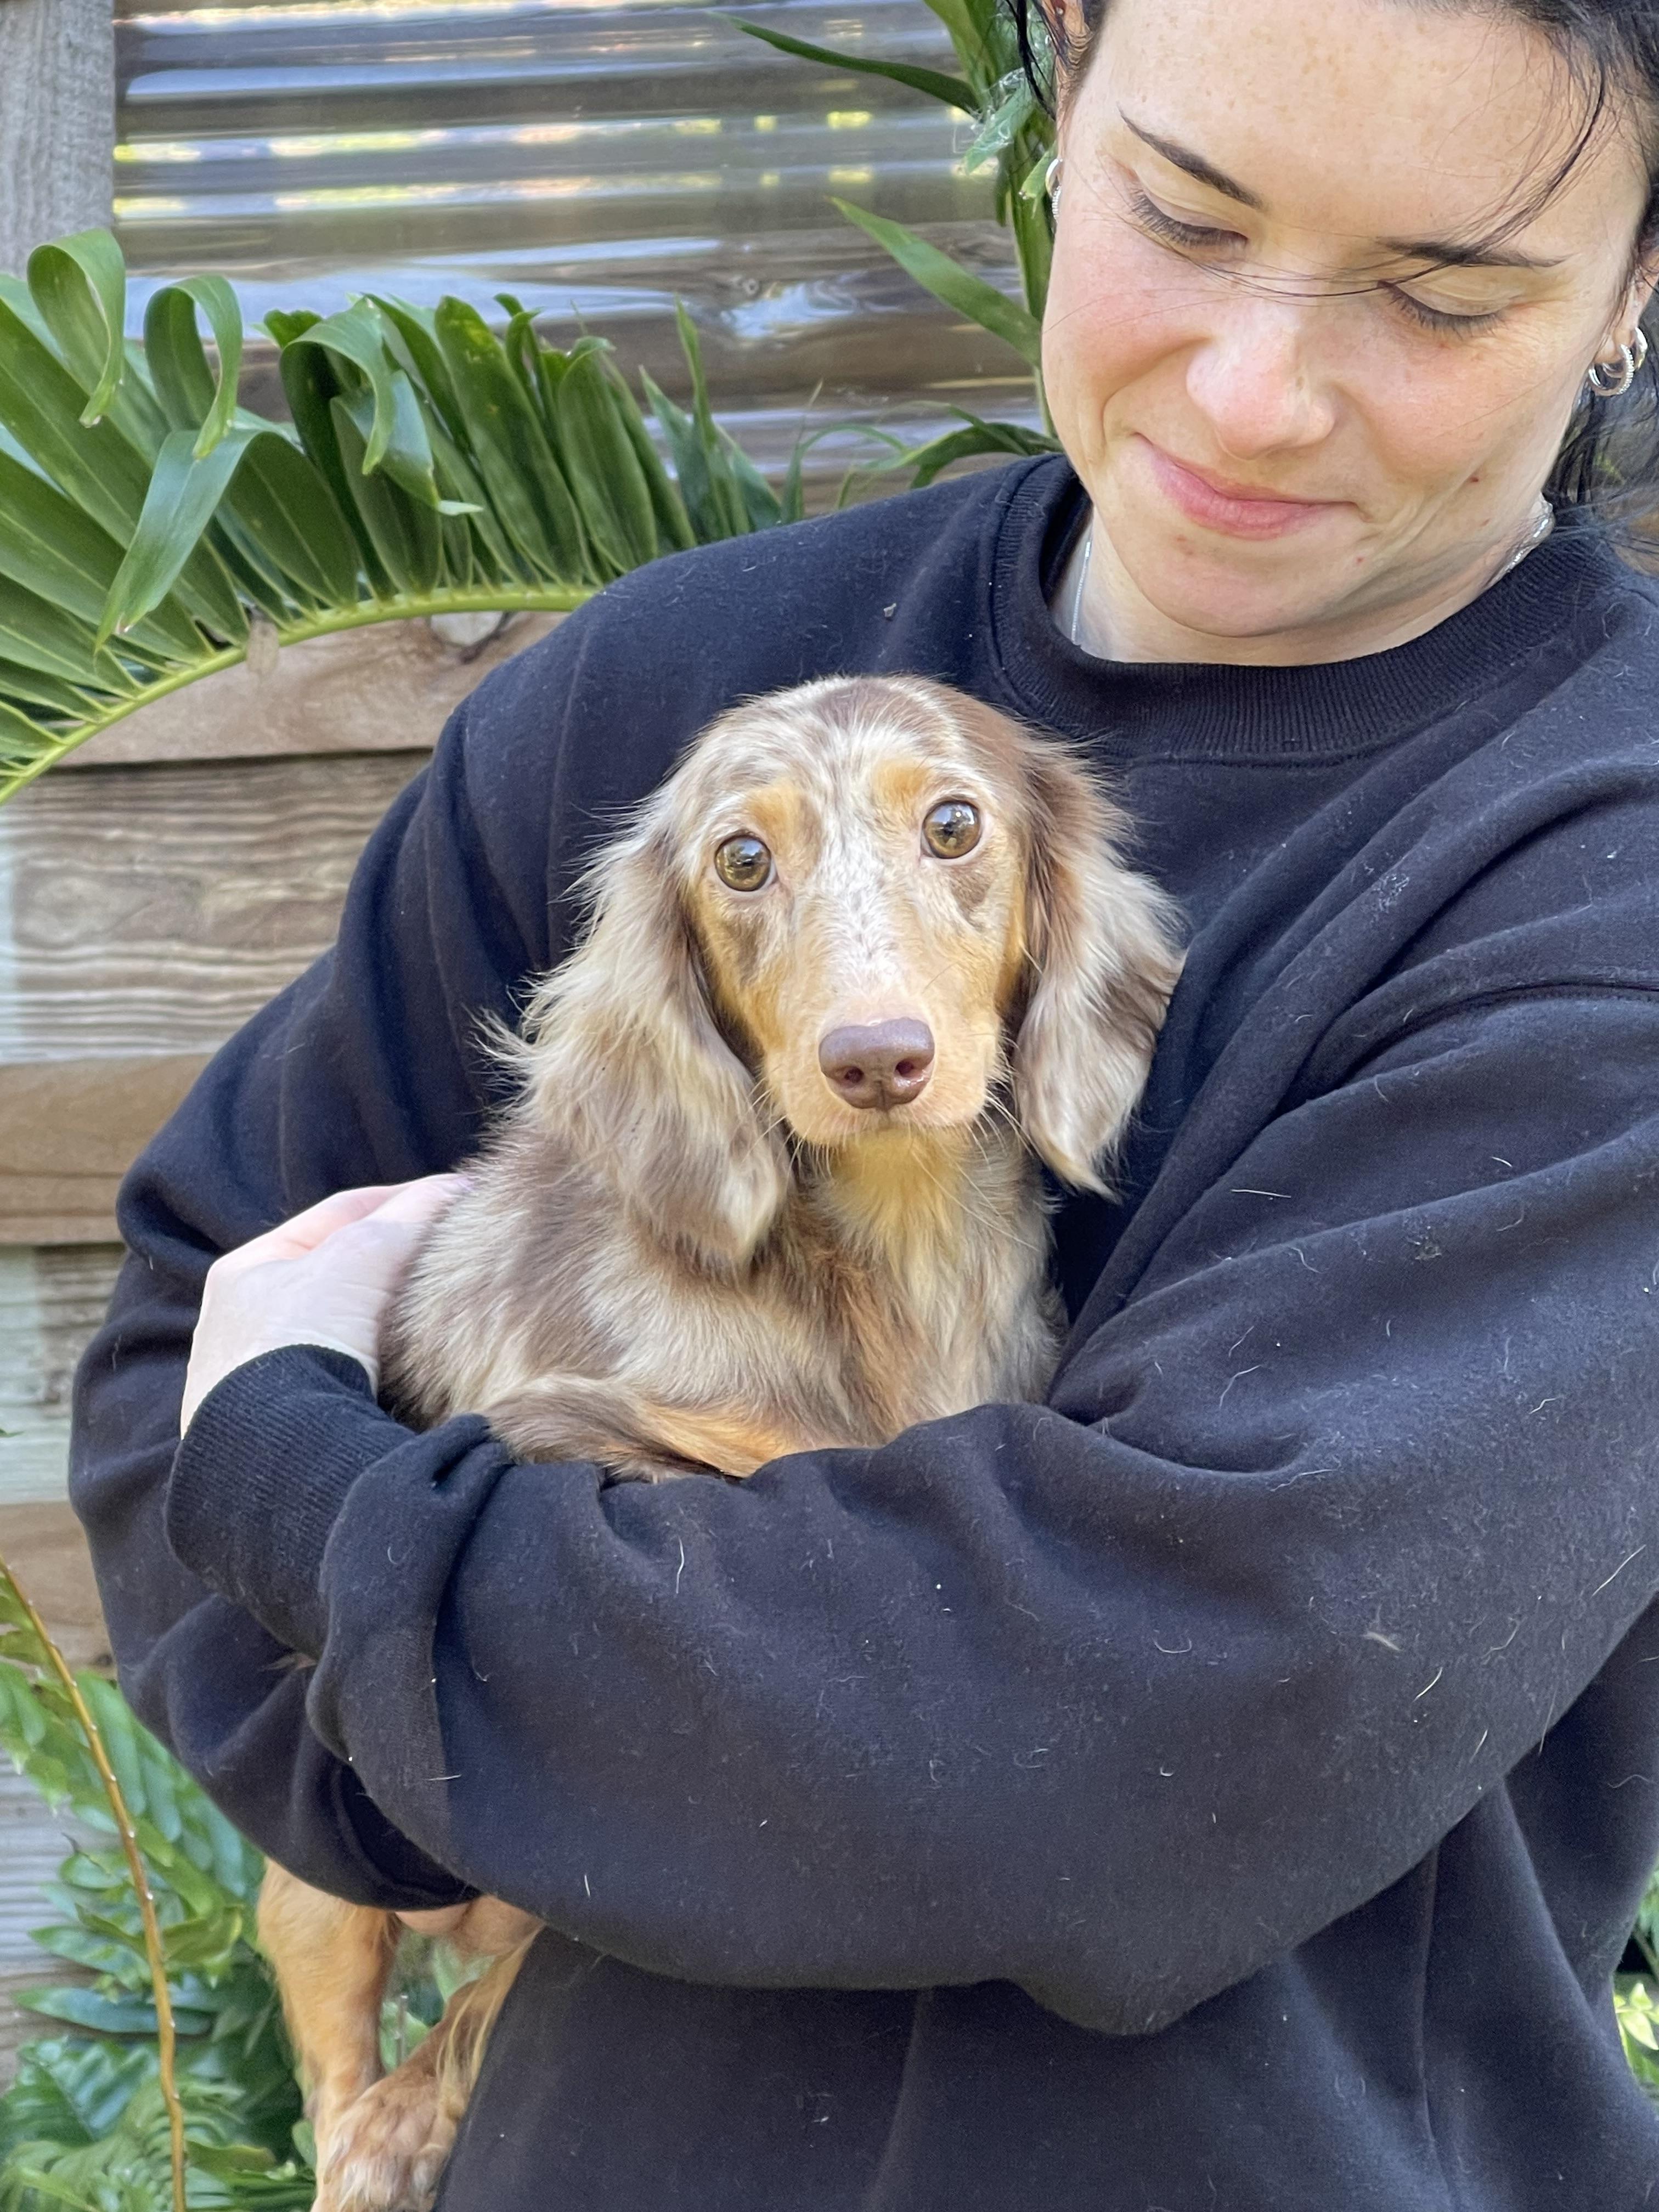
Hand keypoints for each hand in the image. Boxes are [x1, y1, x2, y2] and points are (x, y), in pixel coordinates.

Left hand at [180, 1176, 469, 1434]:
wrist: (282, 1454)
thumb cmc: (302, 1340)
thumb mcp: (361, 1256)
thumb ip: (411, 1216)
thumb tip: (459, 1188)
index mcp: (247, 1271)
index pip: (341, 1214)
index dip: (405, 1200)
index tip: (458, 1197)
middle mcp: (250, 1325)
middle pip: (349, 1271)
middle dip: (404, 1260)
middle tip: (461, 1249)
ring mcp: (270, 1383)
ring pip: (357, 1328)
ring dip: (402, 1317)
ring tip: (455, 1306)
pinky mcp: (298, 1430)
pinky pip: (361, 1380)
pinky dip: (395, 1367)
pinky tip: (428, 1367)